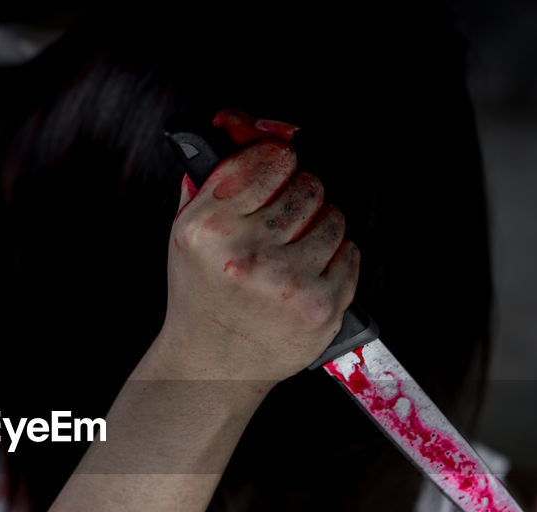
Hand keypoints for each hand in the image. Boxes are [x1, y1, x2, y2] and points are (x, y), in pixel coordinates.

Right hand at [157, 115, 357, 383]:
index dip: (276, 160)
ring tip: (293, 251)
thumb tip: (238, 121)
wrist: (210, 365)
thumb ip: (212, 175)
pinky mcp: (320, 306)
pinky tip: (307, 274)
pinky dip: (336, 258)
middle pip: (307, 184)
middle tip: (282, 220)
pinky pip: (351, 252)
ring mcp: (286, 282)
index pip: (269, 157)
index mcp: (207, 227)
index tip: (275, 171)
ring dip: (320, 226)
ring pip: (334, 216)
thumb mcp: (186, 231)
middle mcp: (245, 254)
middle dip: (299, 195)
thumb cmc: (202, 293)